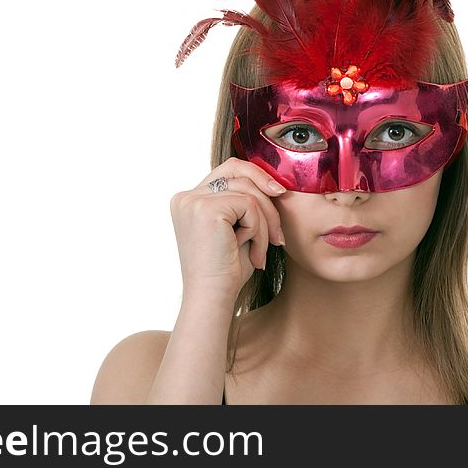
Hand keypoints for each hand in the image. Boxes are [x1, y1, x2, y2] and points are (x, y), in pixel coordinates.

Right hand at [169, 157, 286, 302]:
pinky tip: (254, 253)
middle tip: (280, 216)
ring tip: (264, 249)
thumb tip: (273, 181)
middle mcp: (186, 197)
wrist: (213, 299)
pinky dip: (259, 230)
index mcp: (188, 200)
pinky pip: (249, 205)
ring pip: (248, 191)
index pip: (227, 170)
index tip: (278, 195)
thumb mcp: (236, 229)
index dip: (255, 178)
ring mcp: (193, 201)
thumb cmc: (226, 272)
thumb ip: (244, 202)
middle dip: (266, 188)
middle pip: (236, 168)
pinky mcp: (206, 209)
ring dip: (265, 221)